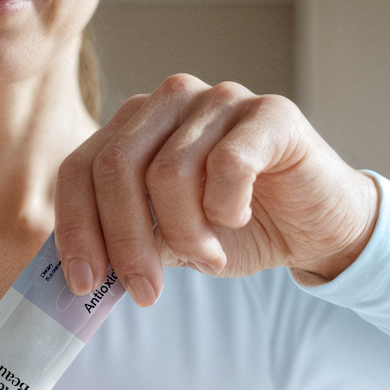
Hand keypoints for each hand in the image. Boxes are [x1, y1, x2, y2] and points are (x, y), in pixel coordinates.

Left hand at [54, 73, 380, 305]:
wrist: (313, 227)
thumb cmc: (234, 229)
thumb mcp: (166, 242)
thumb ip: (125, 241)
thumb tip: (84, 272)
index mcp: (132, 125)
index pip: (79, 168)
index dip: (76, 228)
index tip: (86, 283)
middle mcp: (170, 99)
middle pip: (115, 167)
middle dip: (125, 241)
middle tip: (145, 291)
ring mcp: (219, 98)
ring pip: (169, 172)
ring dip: (185, 234)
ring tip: (208, 254)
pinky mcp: (270, 113)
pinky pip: (228, 164)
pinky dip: (227, 207)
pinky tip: (239, 218)